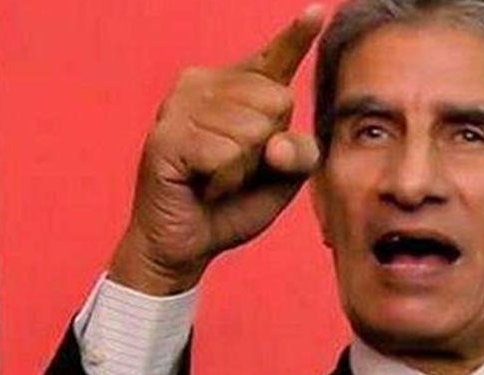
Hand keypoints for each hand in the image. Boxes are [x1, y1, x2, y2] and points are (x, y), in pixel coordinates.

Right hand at [108, 5, 324, 294]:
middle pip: (276, 100)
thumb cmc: (234, 203)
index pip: (275, 58)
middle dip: (267, 147)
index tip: (318, 12)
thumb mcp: (283, 178)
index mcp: (237, 90)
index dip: (296, 37)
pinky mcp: (165, 135)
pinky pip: (225, 152)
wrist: (188, 242)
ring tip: (215, 175)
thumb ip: (300, 153)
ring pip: (251, 129)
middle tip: (234, 167)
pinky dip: (223, 178)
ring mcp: (180, 105)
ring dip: (243, 168)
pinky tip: (200, 182)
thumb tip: (272, 141)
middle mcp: (205, 84)